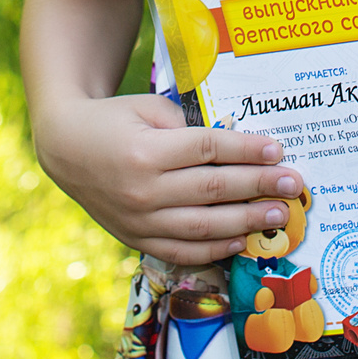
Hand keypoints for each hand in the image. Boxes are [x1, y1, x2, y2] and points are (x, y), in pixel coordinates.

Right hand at [33, 92, 299, 265]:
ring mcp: (139, 220)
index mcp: (146, 151)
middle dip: (258, 187)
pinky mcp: (135, 238)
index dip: (247, 150)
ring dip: (246, 221)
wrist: (65, 148)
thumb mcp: (148, 109)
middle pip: (213, 190)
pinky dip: (214, 248)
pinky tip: (241, 240)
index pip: (209, 150)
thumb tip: (237, 145)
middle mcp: (143, 190)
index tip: (278, 150)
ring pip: (203, 226)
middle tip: (292, 185)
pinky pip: (181, 249)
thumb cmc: (114, 120)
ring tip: (278, 216)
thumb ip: (188, 127)